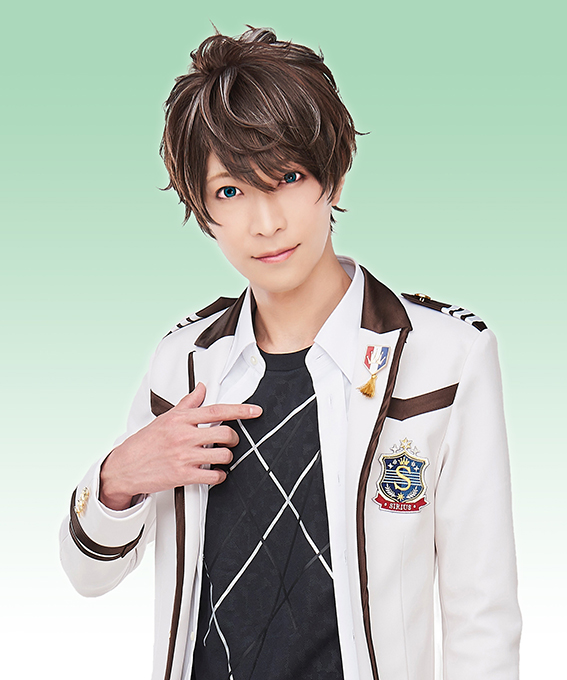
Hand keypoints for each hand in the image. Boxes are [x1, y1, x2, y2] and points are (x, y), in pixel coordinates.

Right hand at [99, 383, 261, 509]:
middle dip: (233, 439)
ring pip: (223, 455)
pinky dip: (219, 476)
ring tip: (219, 457)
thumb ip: (188, 403)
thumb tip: (201, 388)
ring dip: (227, 458)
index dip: (240, 410)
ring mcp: (184, 456)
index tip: (254, 411)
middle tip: (230, 440)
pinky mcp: (183, 475)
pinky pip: (214, 476)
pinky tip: (214, 473)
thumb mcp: (165, 418)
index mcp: (180, 419)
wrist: (124, 467)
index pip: (216, 410)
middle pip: (225, 434)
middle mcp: (184, 436)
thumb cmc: (144, 443)